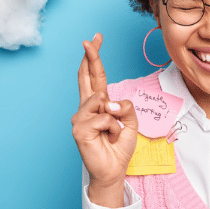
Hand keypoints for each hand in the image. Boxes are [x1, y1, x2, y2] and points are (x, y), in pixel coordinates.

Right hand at [71, 33, 138, 194]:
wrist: (113, 169)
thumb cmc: (119, 146)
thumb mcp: (130, 122)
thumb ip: (125, 107)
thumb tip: (109, 101)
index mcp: (98, 103)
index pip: (94, 76)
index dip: (94, 57)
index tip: (95, 39)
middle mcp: (86, 107)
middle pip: (86, 76)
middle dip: (90, 56)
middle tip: (89, 39)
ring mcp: (80, 117)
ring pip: (100, 99)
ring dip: (113, 117)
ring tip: (111, 131)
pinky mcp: (79, 129)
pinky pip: (102, 117)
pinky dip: (111, 127)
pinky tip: (106, 137)